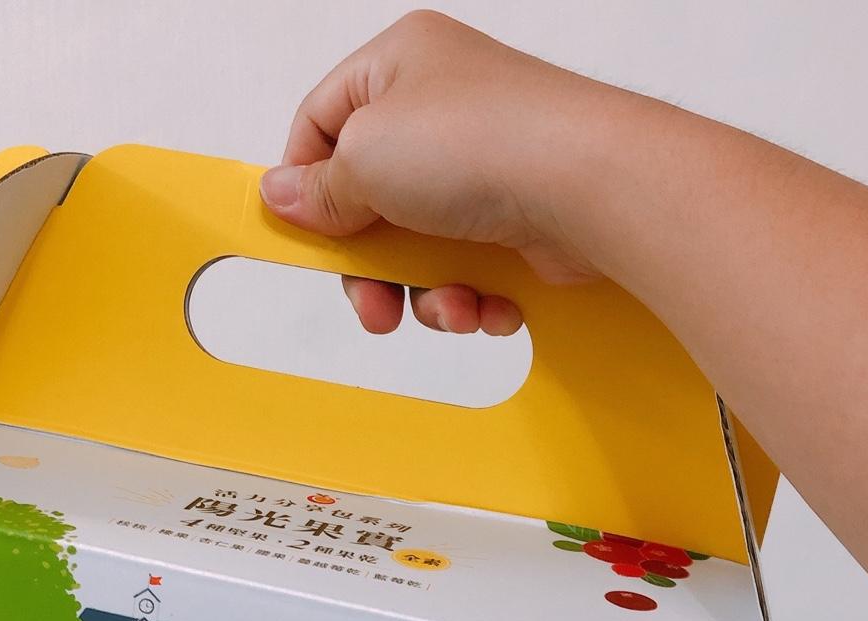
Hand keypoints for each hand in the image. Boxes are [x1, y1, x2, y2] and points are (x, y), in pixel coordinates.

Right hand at [261, 12, 610, 335]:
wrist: (589, 188)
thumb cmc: (485, 144)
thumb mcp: (366, 159)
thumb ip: (318, 188)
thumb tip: (279, 196)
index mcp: (397, 66)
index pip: (320, 124)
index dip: (305, 186)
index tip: (304, 237)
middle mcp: (440, 110)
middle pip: (368, 202)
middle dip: (371, 267)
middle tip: (374, 305)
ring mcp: (479, 166)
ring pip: (418, 248)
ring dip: (426, 294)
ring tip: (450, 307)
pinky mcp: (513, 217)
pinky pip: (467, 268)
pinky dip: (471, 297)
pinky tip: (487, 304)